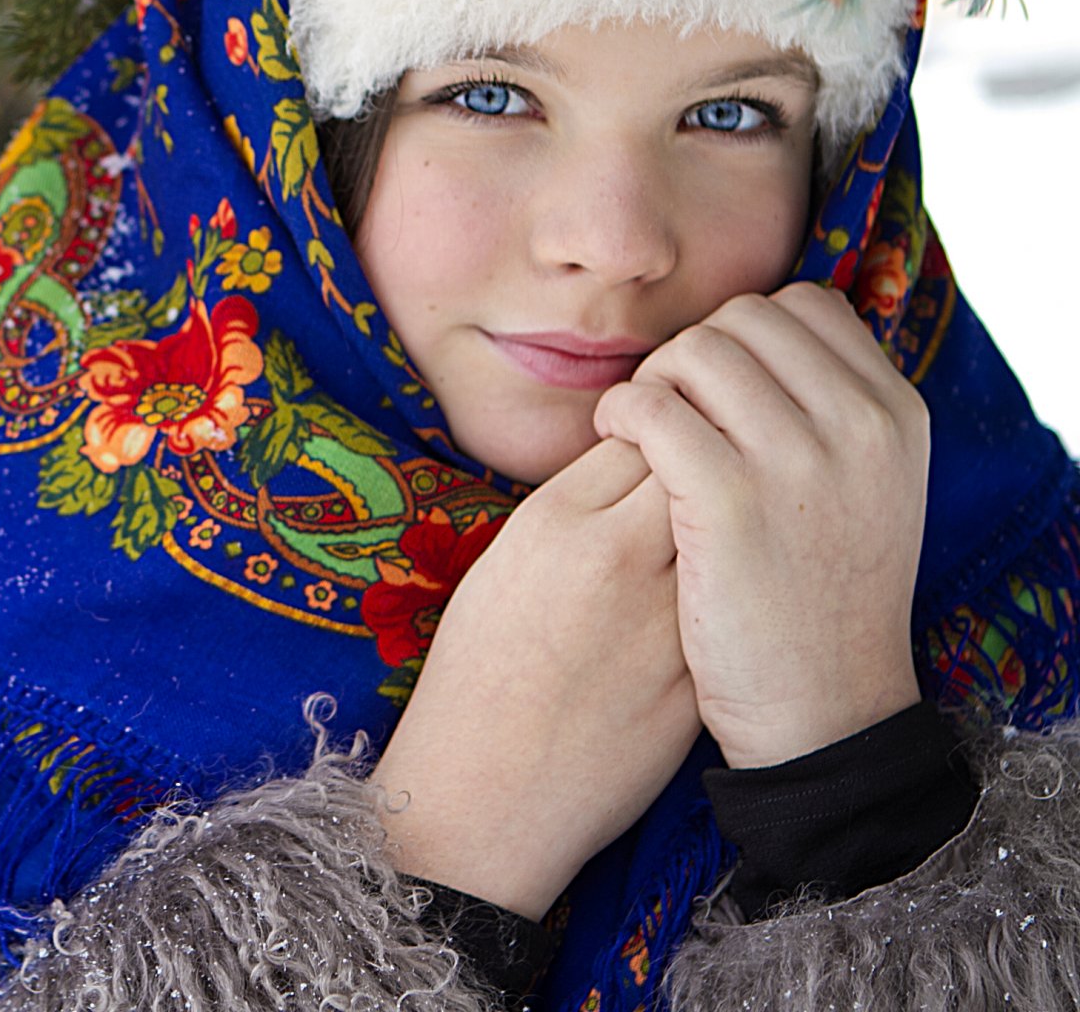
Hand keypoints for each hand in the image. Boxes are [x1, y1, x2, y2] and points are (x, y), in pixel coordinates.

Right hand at [371, 439, 700, 920]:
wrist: (485, 790)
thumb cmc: (480, 674)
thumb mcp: (504, 562)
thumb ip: (572, 505)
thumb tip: (635, 460)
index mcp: (553, 518)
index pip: (638, 428)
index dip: (658, 430)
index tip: (659, 445)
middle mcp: (615, 556)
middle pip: (697, 463)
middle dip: (707, 462)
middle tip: (705, 477)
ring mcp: (666, 617)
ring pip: (731, 532)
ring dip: (732, 523)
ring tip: (718, 535)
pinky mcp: (699, 672)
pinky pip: (738, 602)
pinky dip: (737, 591)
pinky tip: (722, 601)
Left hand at [592, 282, 926, 769]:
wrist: (823, 712)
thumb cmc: (821, 600)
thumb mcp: (866, 491)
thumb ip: (832, 412)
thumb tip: (758, 339)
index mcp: (897, 414)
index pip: (806, 306)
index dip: (744, 335)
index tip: (715, 389)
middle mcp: (859, 424)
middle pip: (742, 321)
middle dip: (692, 357)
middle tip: (668, 413)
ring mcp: (797, 460)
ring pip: (692, 353)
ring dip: (652, 384)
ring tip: (640, 435)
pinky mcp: (728, 500)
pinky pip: (649, 407)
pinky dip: (619, 414)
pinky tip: (616, 447)